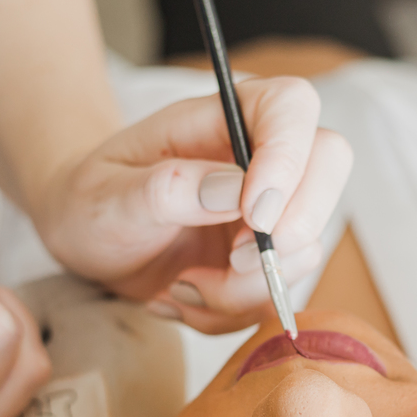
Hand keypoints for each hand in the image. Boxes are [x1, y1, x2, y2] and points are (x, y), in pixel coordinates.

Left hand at [31, 76, 352, 333]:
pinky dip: (231, 310)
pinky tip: (183, 296)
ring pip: (307, 245)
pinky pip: (278, 292)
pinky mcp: (265, 260)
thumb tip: (232, 190)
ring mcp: (271, 210)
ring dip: (248, 285)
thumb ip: (165, 189)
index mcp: (226, 117)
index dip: (289, 157)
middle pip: (329, 167)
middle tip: (233, 261)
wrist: (87, 240)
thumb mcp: (108, 196)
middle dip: (292, 228)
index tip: (253, 212)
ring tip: (181, 284)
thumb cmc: (92, 200)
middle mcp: (261, 158)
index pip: (292, 107)